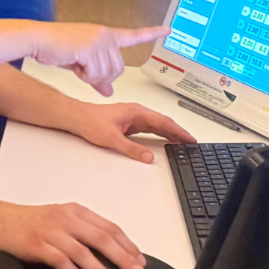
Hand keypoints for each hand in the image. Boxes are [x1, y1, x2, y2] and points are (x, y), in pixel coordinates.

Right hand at [0, 201, 144, 268]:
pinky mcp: (37, 245)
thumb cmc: (31, 222)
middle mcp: (65, 218)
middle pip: (101, 239)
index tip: (139, 260)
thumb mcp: (61, 219)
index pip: (109, 227)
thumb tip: (112, 256)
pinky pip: (61, 262)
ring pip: (83, 253)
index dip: (127, 245)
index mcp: (75, 211)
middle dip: (122, 258)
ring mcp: (51, 231)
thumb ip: (84, 232)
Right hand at [26, 24, 168, 95]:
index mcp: (106, 35)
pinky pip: (95, 75)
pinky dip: (84, 75)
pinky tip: (74, 62)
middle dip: (102, 76)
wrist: (38, 39)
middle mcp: (105, 36)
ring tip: (77, 63)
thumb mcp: (81, 62)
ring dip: (90, 76)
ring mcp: (99, 41)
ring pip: (107, 74)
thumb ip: (98, 74)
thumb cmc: (56, 47)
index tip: (168, 30)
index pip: (133, 35)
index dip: (152, 34)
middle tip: (84, 70)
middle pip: (118, 69)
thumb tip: (108, 90)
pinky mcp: (90, 49)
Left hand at [63, 101, 196, 163]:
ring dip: (170, 133)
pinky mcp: (129, 124)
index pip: (162, 121)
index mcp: (136, 112)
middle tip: (191, 142)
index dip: (178, 130)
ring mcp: (133, 118)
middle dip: (177, 132)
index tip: (189, 138)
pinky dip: (160, 134)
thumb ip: (131, 148)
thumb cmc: (91, 122)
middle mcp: (136, 113)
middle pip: (162, 122)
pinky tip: (165, 140)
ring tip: (182, 143)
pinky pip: (149, 129)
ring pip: (157, 125)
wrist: (77, 117)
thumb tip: (148, 157)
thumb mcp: (112, 139)